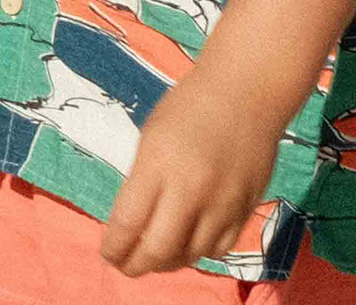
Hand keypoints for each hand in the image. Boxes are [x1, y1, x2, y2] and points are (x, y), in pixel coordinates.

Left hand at [101, 70, 279, 276]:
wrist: (247, 90)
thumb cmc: (190, 105)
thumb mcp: (152, 136)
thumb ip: (141, 181)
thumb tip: (132, 225)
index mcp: (158, 163)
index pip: (128, 223)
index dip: (114, 248)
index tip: (108, 253)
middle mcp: (191, 187)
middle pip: (158, 250)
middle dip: (136, 266)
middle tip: (128, 265)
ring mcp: (222, 201)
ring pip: (190, 255)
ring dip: (168, 262)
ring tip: (158, 256)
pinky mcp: (246, 206)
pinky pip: (220, 248)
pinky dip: (200, 252)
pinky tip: (189, 244)